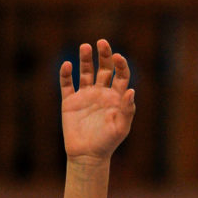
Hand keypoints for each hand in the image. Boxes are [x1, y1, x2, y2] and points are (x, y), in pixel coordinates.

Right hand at [60, 39, 135, 162]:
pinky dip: (66, 74)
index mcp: (116, 97)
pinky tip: (68, 65)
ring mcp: (85, 96)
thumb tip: (131, 90)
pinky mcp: (70, 102)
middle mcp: (101, 93)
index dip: (120, 65)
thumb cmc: (108, 143)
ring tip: (85, 46)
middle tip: (102, 42)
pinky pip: (66, 84)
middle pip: (104, 68)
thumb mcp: (121, 127)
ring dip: (85, 59)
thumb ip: (127, 109)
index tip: (118, 57)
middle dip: (104, 55)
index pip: (120, 75)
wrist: (87, 156)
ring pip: (85, 72)